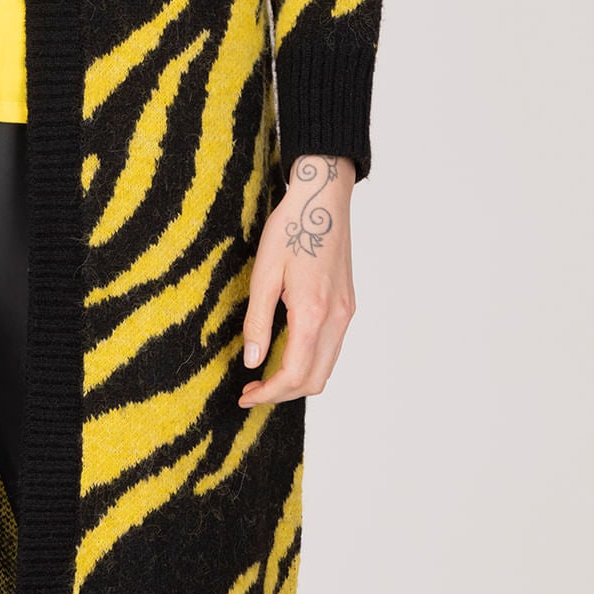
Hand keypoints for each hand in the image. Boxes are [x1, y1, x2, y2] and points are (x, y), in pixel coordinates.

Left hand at [238, 154, 356, 407]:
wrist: (322, 198)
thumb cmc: (290, 229)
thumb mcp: (263, 273)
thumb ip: (258, 321)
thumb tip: (253, 361)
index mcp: (313, 312)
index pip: (295, 374)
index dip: (269, 393)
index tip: (245, 395)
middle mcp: (337, 318)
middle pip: (315, 379)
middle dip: (283, 393)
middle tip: (252, 390)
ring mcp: (346, 312)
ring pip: (326, 366)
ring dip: (297, 378)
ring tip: (265, 373)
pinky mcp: (348, 304)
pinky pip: (331, 347)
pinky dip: (310, 360)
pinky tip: (286, 349)